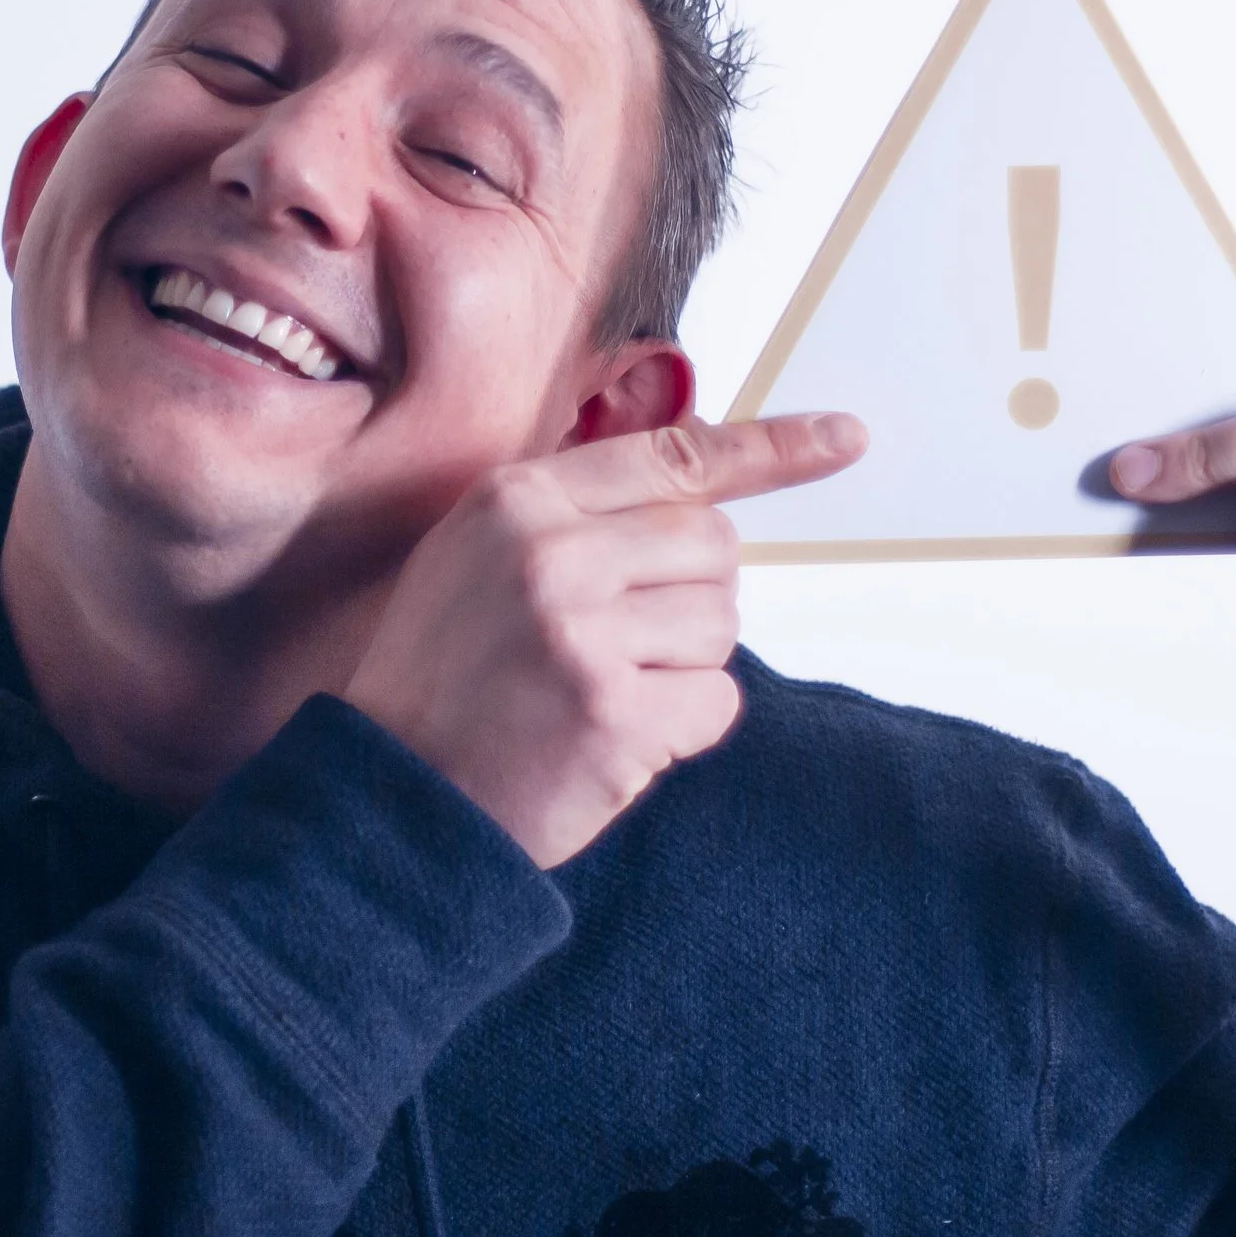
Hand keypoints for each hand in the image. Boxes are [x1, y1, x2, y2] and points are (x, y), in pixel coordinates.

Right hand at [344, 413, 866, 866]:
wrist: (388, 798)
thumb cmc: (443, 675)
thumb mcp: (475, 555)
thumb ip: (571, 510)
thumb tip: (692, 482)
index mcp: (518, 499)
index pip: (673, 455)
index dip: (772, 449)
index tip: (846, 438)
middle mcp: (553, 552)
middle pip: (714, 545)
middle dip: (690, 597)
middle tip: (617, 644)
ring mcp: (583, 633)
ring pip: (721, 625)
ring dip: (682, 667)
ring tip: (597, 693)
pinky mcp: (614, 715)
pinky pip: (716, 703)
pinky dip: (682, 729)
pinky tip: (612, 739)